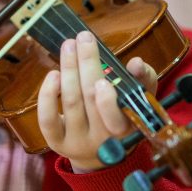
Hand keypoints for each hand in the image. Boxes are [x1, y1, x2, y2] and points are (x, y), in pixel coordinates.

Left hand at [38, 31, 156, 171]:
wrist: (100, 153)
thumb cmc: (123, 117)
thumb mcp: (139, 100)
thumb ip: (144, 80)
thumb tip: (136, 63)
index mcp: (126, 131)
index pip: (116, 120)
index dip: (107, 102)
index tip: (103, 79)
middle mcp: (101, 140)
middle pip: (89, 100)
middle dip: (86, 65)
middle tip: (83, 38)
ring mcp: (77, 142)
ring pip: (70, 103)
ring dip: (68, 70)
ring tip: (69, 45)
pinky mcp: (56, 142)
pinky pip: (47, 120)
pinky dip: (47, 96)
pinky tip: (53, 74)